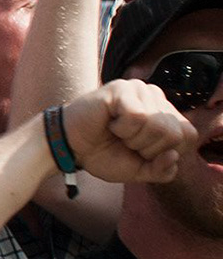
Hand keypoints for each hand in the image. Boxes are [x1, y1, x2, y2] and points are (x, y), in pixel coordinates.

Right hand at [60, 79, 196, 185]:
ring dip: (133, 139)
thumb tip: (173, 155)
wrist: (69, 149)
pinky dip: (122, 129)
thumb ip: (163, 170)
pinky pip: (137, 117)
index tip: (140, 151)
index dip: (166, 152)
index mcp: (165, 113)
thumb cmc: (102, 154)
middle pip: (174, 133)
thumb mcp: (139, 170)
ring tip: (117, 132)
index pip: (188, 135)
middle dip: (147, 148)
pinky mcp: (122, 88)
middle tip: (125, 142)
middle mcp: (156, 96)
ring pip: (156, 125)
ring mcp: (139, 89)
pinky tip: (110, 123)